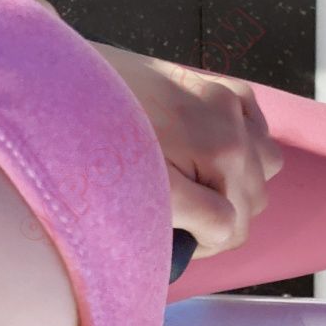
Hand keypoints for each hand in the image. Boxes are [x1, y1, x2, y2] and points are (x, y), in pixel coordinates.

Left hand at [90, 43, 283, 259]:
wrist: (60, 81)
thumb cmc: (98, 144)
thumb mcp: (151, 194)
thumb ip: (203, 217)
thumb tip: (225, 232)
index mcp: (222, 155)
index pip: (235, 227)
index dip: (206, 244)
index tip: (177, 240)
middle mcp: (233, 125)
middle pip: (254, 200)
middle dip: (223, 216)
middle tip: (183, 219)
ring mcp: (226, 101)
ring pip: (265, 164)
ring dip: (240, 183)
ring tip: (199, 187)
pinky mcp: (216, 85)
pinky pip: (255, 122)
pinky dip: (244, 142)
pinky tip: (211, 150)